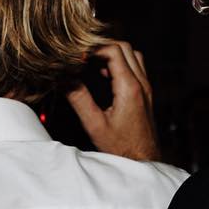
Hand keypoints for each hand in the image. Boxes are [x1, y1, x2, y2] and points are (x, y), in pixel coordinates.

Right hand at [66, 41, 158, 160]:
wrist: (143, 161)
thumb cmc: (122, 148)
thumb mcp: (95, 124)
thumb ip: (79, 99)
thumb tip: (63, 78)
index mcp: (129, 88)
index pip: (113, 50)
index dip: (92, 49)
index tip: (76, 56)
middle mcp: (141, 83)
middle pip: (124, 47)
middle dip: (101, 47)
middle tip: (82, 57)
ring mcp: (146, 88)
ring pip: (132, 55)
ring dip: (113, 54)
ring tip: (92, 66)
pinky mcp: (145, 94)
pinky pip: (135, 67)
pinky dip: (120, 64)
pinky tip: (104, 77)